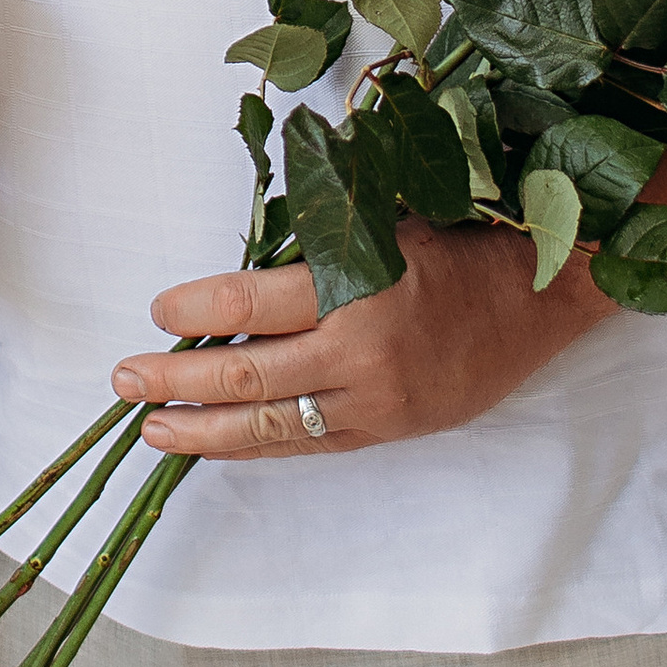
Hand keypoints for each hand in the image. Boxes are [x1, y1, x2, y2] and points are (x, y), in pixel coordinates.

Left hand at [111, 215, 608, 457]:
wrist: (542, 296)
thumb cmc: (458, 241)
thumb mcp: (384, 219)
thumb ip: (314, 242)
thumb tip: (234, 268)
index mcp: (358, 284)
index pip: (251, 304)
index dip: (195, 310)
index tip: (160, 310)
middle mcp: (362, 351)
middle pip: (247, 374)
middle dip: (175, 379)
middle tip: (124, 379)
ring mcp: (376, 401)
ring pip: (271, 425)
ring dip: (202, 429)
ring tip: (152, 428)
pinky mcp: (390, 430)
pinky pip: (309, 446)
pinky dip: (257, 447)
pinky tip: (216, 445)